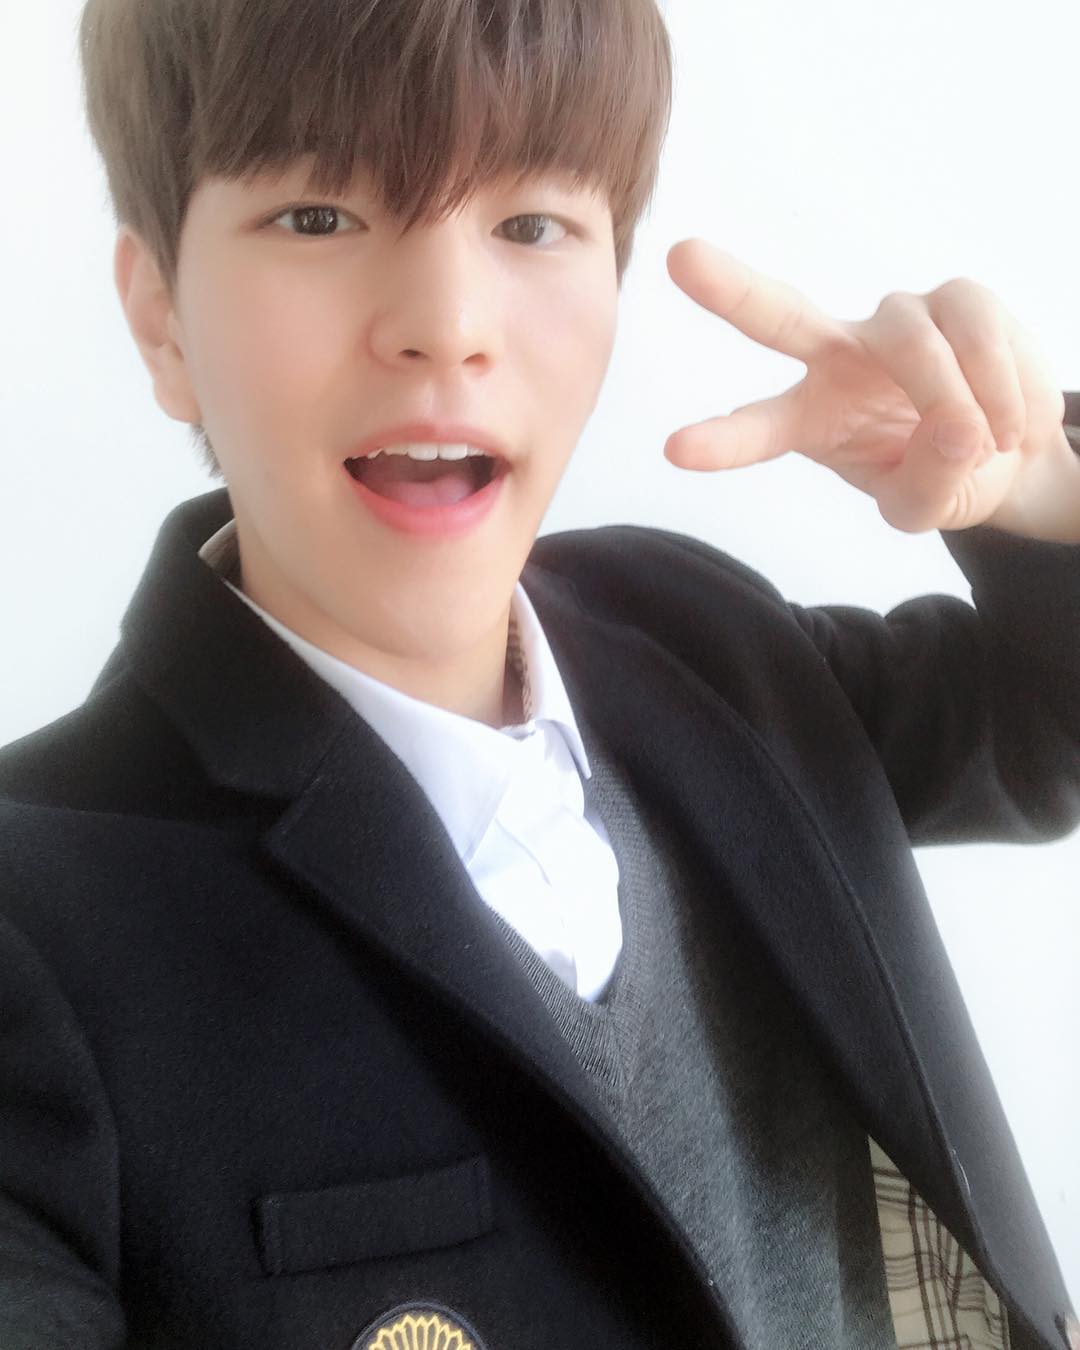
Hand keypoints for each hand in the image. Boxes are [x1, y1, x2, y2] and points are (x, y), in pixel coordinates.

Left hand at [664, 239, 1071, 535]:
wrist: (1011, 443)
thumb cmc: (945, 474)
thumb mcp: (927, 508)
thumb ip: (928, 484)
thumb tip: (956, 428)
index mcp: (810, 417)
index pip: (759, 428)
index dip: (722, 443)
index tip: (676, 451)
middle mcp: (838, 357)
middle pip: (782, 315)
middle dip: (731, 290)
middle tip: (680, 258)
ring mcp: (894, 321)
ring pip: (918, 347)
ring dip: (963, 405)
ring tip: (991, 444)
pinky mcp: (954, 298)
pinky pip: (979, 334)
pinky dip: (1007, 388)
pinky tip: (1015, 419)